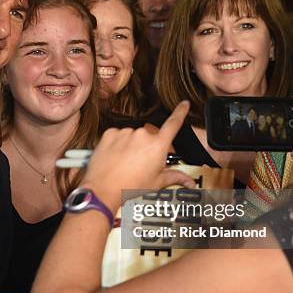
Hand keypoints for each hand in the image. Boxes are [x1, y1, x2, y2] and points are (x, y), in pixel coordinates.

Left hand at [80, 101, 195, 212]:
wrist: (103, 189)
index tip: (184, 104)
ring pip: (133, 136)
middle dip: (148, 146)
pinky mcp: (110, 133)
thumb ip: (175, 177)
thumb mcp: (157, 183)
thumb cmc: (130, 186)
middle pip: (150, 136)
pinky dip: (118, 144)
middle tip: (142, 163)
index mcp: (158, 145)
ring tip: (126, 162)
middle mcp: (142, 135)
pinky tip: (116, 157)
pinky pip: (118, 135)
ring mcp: (125, 132)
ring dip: (132, 145)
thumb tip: (189, 181)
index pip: (174, 123)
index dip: (180, 112)